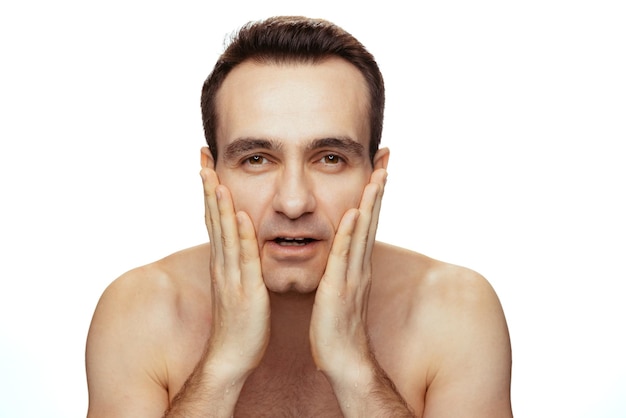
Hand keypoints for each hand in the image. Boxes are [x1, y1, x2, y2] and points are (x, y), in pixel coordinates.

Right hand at [201, 168, 269, 377]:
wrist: (231, 356)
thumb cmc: (239, 322)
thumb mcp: (236, 285)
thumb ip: (237, 262)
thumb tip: (239, 243)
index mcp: (223, 261)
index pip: (214, 218)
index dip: (210, 190)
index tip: (207, 163)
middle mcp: (222, 264)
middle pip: (213, 218)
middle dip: (208, 185)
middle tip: (203, 156)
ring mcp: (231, 276)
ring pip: (224, 233)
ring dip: (218, 204)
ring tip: (214, 175)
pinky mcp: (245, 291)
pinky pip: (244, 259)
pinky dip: (240, 236)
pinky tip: (239, 216)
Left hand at [309, 168, 386, 381]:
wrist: (344, 360)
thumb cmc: (338, 327)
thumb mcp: (341, 290)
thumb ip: (343, 269)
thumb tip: (341, 253)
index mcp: (358, 265)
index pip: (367, 222)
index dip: (373, 195)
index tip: (378, 168)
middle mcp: (360, 265)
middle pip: (372, 219)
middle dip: (378, 187)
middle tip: (385, 158)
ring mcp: (353, 276)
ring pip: (363, 232)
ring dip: (370, 203)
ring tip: (377, 175)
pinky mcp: (339, 289)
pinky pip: (344, 256)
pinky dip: (350, 234)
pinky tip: (353, 213)